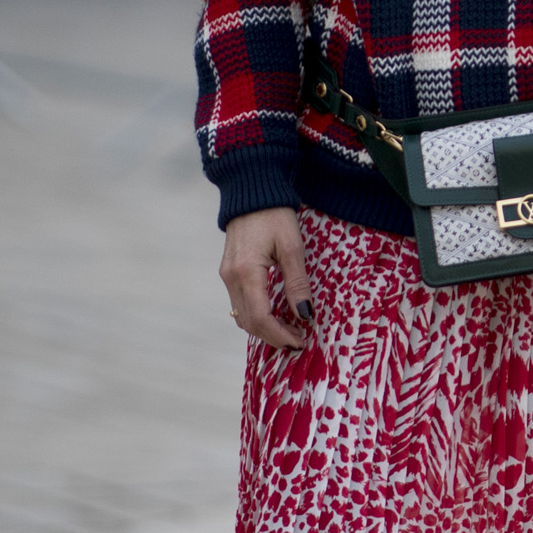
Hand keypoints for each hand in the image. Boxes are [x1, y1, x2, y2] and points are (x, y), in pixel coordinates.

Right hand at [221, 207, 310, 350]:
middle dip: (273, 337)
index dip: (280, 336)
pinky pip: (240, 303)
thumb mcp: (292, 247)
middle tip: (298, 340)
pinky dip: (256, 315)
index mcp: (246, 272)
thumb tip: (305, 315)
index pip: (260, 318)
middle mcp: (231, 278)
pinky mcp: (228, 272)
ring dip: (264, 328)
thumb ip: (297, 283)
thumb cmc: (275, 215)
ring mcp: (226, 275)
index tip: (300, 342)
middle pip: (249, 322)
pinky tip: (275, 314)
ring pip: (242, 316)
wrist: (252, 191)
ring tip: (290, 330)